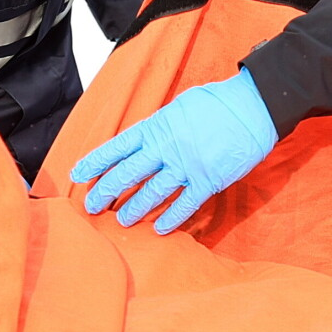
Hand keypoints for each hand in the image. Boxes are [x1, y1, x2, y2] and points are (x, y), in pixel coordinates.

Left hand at [71, 69, 279, 233]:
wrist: (254, 106)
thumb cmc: (218, 102)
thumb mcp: (180, 107)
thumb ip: (161, 126)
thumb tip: (146, 141)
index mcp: (157, 126)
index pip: (117, 147)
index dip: (95, 162)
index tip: (78, 175)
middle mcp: (166, 147)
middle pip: (128, 173)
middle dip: (106, 191)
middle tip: (91, 206)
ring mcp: (186, 166)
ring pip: (152, 193)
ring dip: (134, 208)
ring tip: (121, 220)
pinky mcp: (208, 181)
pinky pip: (184, 204)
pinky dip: (170, 218)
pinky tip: (158, 228)